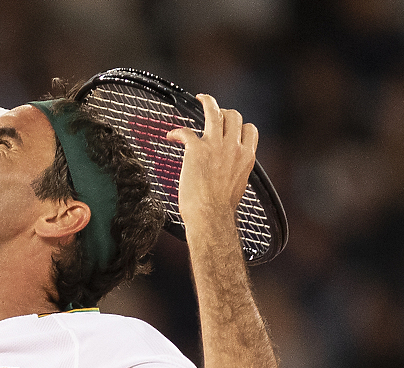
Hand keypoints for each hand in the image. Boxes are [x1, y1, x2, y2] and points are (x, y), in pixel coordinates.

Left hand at [166, 95, 257, 229]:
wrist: (210, 216)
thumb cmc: (220, 210)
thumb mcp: (237, 187)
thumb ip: (235, 173)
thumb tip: (228, 175)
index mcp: (246, 158)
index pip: (249, 130)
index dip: (239, 126)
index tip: (229, 128)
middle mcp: (234, 148)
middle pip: (234, 116)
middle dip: (223, 112)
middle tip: (213, 113)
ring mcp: (216, 146)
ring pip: (214, 112)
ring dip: (207, 102)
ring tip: (200, 98)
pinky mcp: (196, 149)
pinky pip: (186, 131)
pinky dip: (176, 132)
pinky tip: (170, 136)